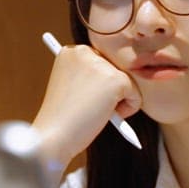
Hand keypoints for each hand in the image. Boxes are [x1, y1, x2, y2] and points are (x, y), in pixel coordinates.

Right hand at [32, 44, 140, 168]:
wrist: (53, 136)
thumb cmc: (61, 118)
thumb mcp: (70, 87)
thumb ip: (90, 76)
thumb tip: (120, 78)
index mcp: (71, 51)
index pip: (100, 63)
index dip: (97, 86)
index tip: (83, 99)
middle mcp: (85, 51)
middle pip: (115, 70)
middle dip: (109, 92)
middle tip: (90, 107)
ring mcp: (100, 64)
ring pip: (126, 82)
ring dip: (118, 101)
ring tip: (94, 111)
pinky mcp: (115, 79)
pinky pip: (135, 95)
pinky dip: (127, 110)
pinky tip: (105, 116)